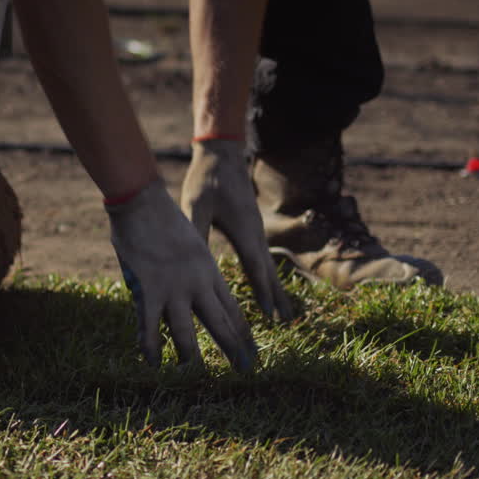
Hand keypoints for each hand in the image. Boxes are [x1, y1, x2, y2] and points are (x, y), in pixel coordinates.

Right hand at [107, 179, 257, 371]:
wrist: (143, 200)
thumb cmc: (162, 215)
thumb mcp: (190, 240)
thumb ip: (192, 265)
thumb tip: (191, 282)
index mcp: (209, 270)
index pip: (232, 308)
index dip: (243, 331)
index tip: (253, 349)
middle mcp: (198, 282)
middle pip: (220, 323)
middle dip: (233, 349)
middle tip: (246, 371)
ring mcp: (174, 288)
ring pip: (187, 332)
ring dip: (191, 357)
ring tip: (195, 376)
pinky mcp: (149, 290)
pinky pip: (150, 326)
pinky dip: (151, 346)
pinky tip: (153, 362)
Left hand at [180, 137, 293, 321]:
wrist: (222, 155)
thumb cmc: (206, 179)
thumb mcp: (196, 205)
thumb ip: (195, 231)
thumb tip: (191, 259)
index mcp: (243, 230)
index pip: (255, 266)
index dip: (262, 291)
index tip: (269, 315)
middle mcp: (255, 232)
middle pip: (269, 271)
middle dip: (276, 298)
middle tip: (287, 323)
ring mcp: (256, 230)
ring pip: (269, 266)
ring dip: (276, 290)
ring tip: (286, 314)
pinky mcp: (252, 228)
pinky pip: (263, 257)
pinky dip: (269, 276)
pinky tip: (269, 286)